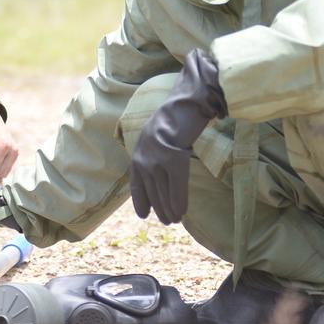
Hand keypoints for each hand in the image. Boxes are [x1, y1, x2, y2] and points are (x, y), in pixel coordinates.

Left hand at [130, 48, 226, 224]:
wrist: (187, 103)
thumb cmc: (177, 117)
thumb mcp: (157, 134)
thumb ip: (155, 151)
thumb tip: (158, 170)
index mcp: (138, 151)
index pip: (137, 183)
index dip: (140, 200)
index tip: (144, 214)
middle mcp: (144, 158)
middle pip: (152, 191)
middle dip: (160, 208)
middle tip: (168, 220)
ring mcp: (158, 161)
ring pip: (163, 193)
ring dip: (170, 210)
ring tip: (175, 220)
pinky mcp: (174, 161)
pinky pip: (176, 189)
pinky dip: (179, 202)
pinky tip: (182, 212)